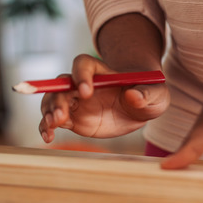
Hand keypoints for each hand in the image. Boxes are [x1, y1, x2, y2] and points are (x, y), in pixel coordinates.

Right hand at [39, 13, 167, 142]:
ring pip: (53, 101)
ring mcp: (76, 101)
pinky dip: (46, 127)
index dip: (81, 75)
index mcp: (101, 71)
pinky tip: (48, 137)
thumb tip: (133, 96)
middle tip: (61, 116)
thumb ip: (147, 93)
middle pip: (62, 84)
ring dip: (49, 111)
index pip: (83, 65)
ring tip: (53, 125)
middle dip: (59, 98)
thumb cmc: (148, 93)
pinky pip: (53, 120)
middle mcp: (82, 84)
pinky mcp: (73, 119)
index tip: (86, 91)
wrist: (139, 108)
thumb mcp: (156, 94)